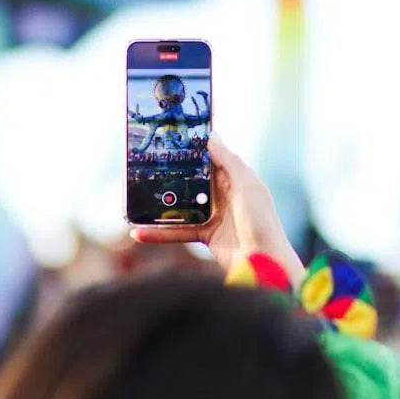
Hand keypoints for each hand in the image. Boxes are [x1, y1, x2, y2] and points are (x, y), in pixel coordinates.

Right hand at [130, 133, 304, 282]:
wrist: (264, 263)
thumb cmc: (261, 221)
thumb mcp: (246, 185)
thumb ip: (228, 160)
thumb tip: (211, 135)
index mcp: (235, 178)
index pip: (209, 157)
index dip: (191, 148)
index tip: (169, 138)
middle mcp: (222, 194)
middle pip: (191, 179)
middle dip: (170, 173)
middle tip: (143, 163)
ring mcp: (212, 214)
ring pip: (179, 204)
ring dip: (159, 203)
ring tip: (135, 196)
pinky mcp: (204, 235)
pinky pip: (176, 230)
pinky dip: (158, 233)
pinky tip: (139, 232)